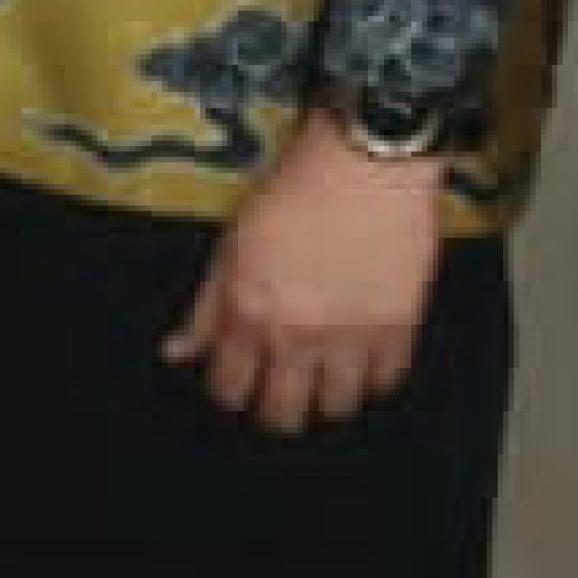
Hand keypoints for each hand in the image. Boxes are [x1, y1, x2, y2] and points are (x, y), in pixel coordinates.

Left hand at [159, 117, 447, 434]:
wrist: (363, 163)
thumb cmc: (296, 190)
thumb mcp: (231, 245)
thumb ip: (205, 308)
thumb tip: (178, 352)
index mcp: (250, 312)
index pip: (229, 389)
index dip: (228, 391)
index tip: (235, 382)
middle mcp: (298, 333)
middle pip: (283, 415)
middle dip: (275, 410)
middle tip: (277, 393)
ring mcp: (351, 335)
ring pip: (337, 408)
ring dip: (326, 398)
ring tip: (321, 378)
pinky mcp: (399, 328)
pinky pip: (385, 383)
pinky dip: (372, 379)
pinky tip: (361, 360)